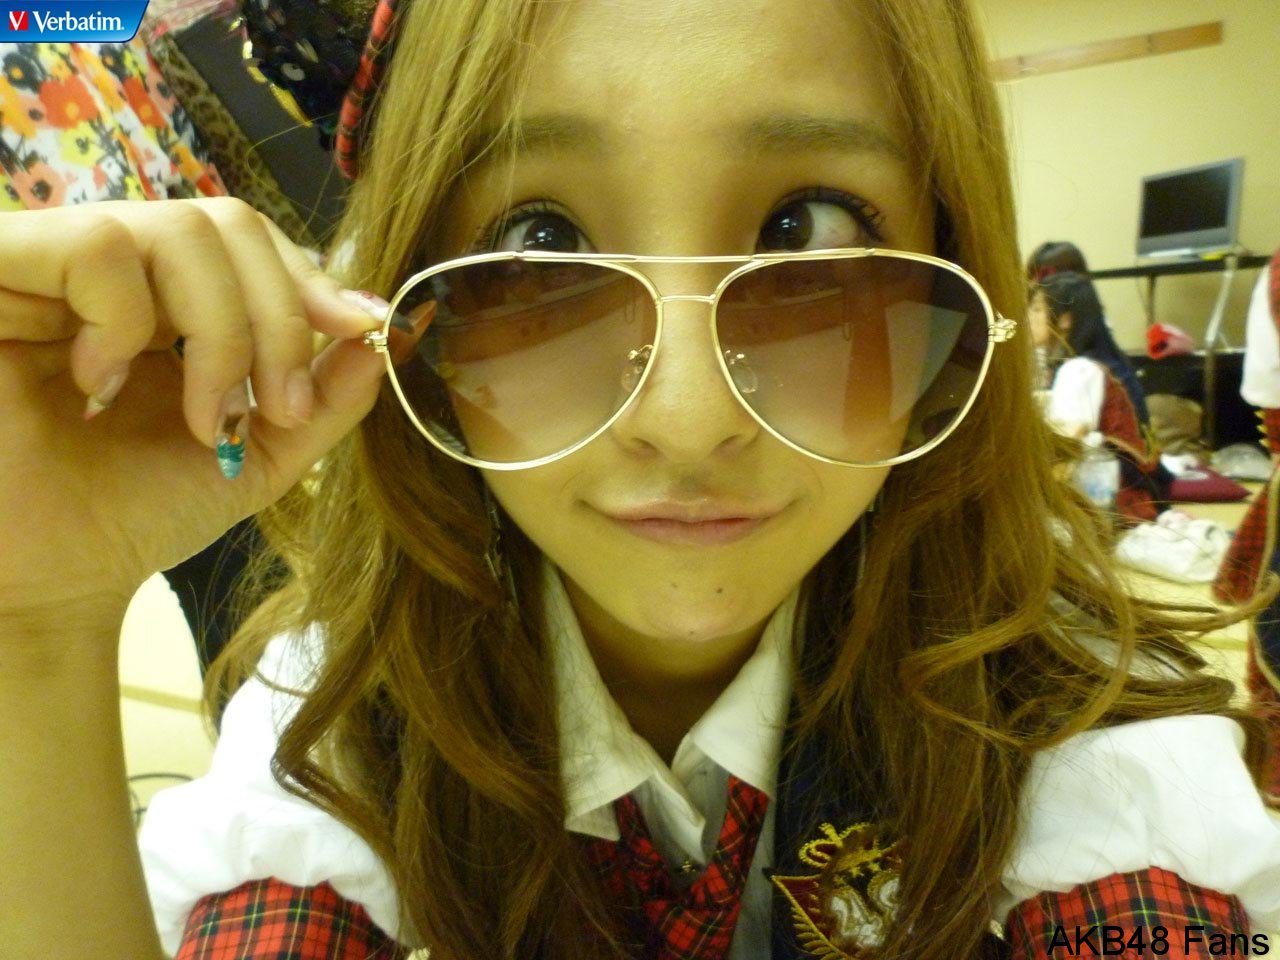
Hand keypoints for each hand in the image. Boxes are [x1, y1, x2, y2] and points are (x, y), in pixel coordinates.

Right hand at [0, 199, 387, 640]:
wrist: (46, 582)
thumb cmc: (135, 517)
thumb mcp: (258, 455)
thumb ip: (322, 397)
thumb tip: (387, 334)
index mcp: (170, 303)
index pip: (251, 240)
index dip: (308, 279)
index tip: (359, 329)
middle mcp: (114, 272)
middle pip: (227, 224)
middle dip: (277, 318)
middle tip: (274, 407)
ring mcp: (52, 267)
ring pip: (176, 229)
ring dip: (218, 333)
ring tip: (202, 418)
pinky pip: (97, 246)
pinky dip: (129, 320)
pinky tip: (102, 387)